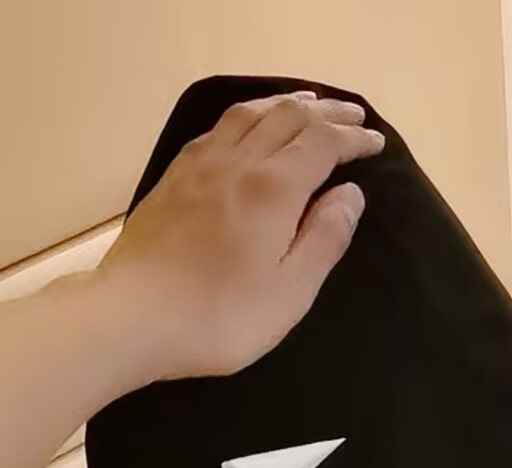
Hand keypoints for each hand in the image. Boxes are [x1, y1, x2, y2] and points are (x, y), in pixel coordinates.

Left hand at [94, 92, 383, 383]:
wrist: (134, 317)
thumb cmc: (221, 317)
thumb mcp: (290, 292)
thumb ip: (324, 239)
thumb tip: (350, 195)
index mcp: (274, 188)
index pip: (323, 143)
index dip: (354, 139)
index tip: (376, 145)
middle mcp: (239, 161)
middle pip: (289, 116)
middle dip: (327, 112)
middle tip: (353, 118)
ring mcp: (201, 164)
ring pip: (250, 112)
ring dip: (285, 104)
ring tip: (307, 106)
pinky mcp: (174, 177)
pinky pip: (218, 128)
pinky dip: (248, 116)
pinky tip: (249, 127)